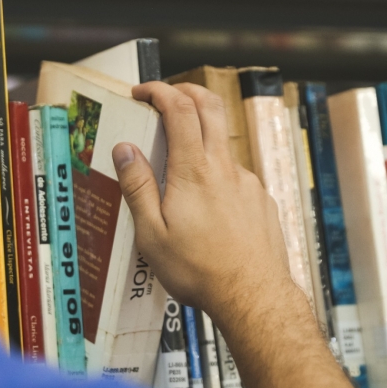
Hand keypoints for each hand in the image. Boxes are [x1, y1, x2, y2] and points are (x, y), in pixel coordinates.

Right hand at [111, 82, 295, 319]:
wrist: (253, 296)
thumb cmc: (199, 270)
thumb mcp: (151, 234)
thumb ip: (137, 187)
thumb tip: (124, 149)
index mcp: (193, 172)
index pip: (179, 109)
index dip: (159, 91)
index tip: (143, 91)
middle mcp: (224, 168)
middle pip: (210, 107)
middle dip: (186, 91)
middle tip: (166, 96)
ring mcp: (247, 182)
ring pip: (222, 146)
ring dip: (200, 142)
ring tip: (180, 176)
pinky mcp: (261, 200)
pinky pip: (235, 177)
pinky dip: (217, 177)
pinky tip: (208, 209)